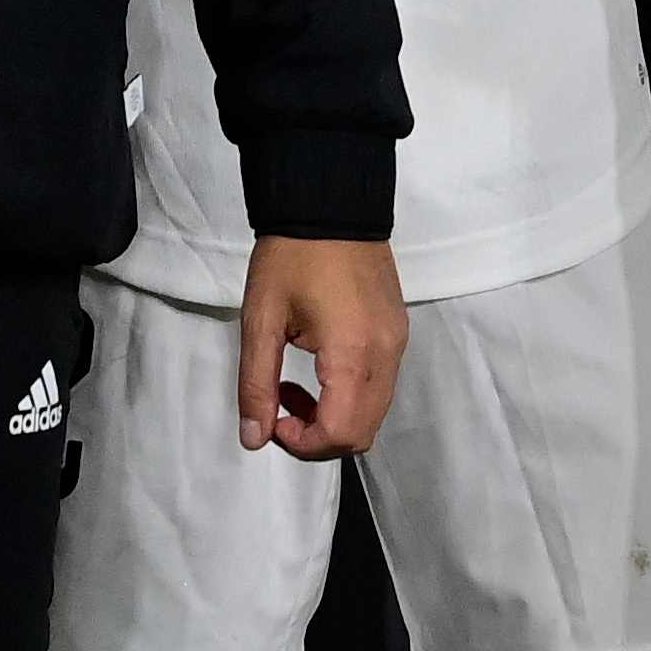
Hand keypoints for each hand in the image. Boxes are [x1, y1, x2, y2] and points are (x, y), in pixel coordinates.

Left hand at [235, 233, 406, 458]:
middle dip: (317, 437)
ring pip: (374, 412)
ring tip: (295, 387)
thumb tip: (253, 439)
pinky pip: (381, 385)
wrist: (333, 207)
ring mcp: (397, 341)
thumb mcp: (261, 322)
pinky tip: (319, 367)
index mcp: (353, 353)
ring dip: (334, 417)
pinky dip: (350, 396)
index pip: (340, 432)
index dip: (300, 443)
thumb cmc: (291, 260)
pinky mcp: (397, 330)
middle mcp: (386, 353)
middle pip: (363, 431)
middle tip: (279, 408)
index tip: (271, 418)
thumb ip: (256, 385)